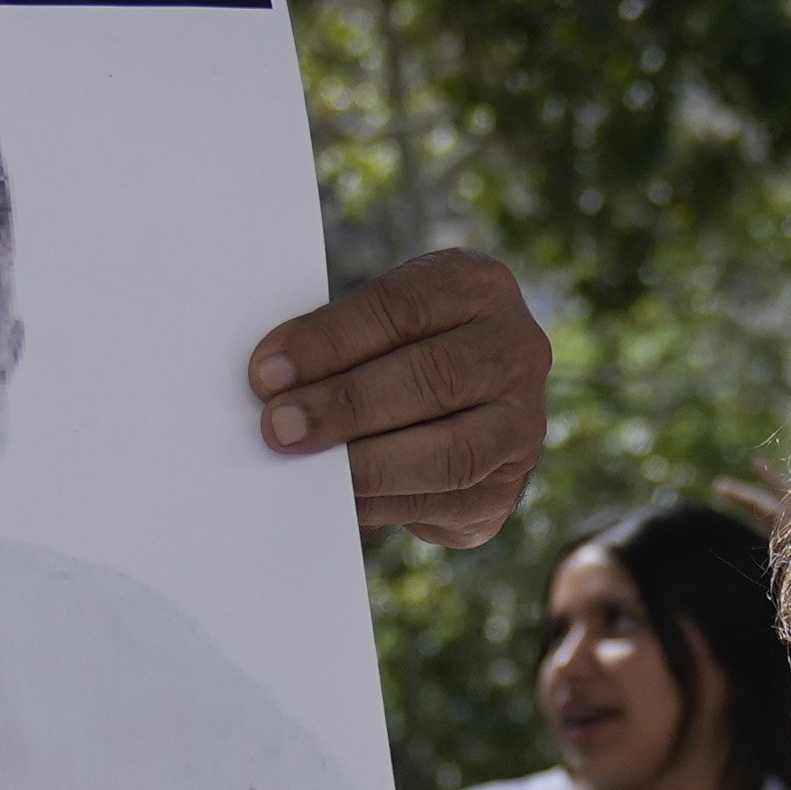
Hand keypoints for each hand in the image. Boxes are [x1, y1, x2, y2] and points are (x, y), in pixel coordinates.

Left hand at [257, 247, 550, 545]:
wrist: (462, 415)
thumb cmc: (401, 356)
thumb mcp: (381, 327)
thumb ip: (342, 347)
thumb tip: (273, 389)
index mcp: (478, 287)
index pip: (402, 307)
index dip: (331, 340)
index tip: (268, 372)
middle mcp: (515, 350)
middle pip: (433, 376)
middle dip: (347, 404)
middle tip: (279, 425)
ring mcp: (522, 423)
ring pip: (451, 449)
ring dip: (369, 462)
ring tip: (306, 467)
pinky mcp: (505, 488)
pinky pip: (442, 501)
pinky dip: (382, 502)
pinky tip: (337, 499)